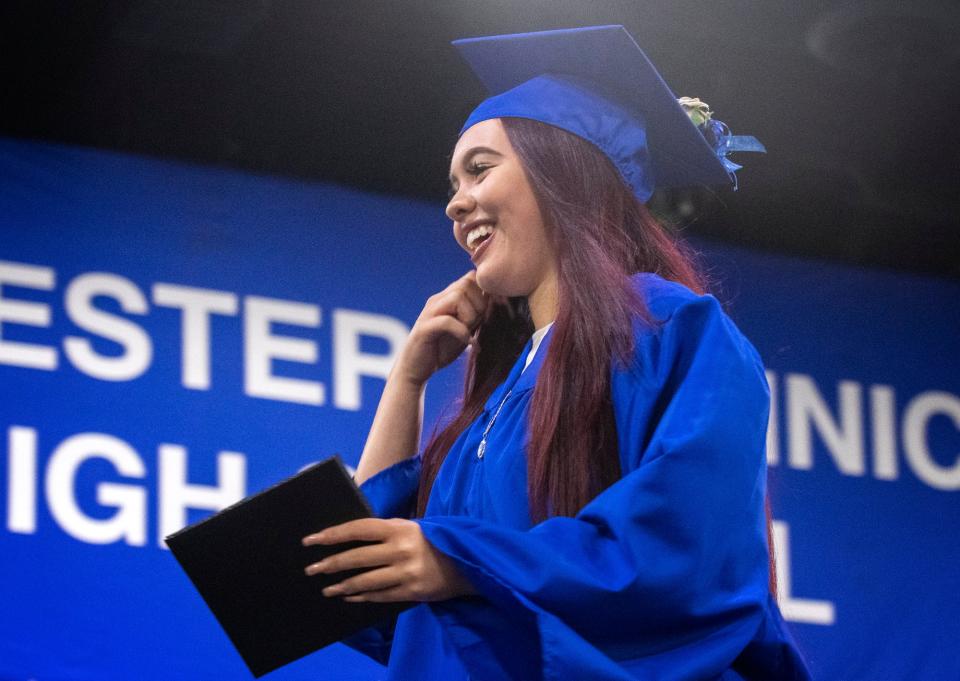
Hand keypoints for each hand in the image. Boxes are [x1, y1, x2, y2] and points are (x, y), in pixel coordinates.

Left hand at [302, 518, 476, 602]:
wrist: (467, 562)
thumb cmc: (433, 540)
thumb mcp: (411, 528)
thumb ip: (385, 532)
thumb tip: (351, 537)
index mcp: (399, 528)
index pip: (358, 529)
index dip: (333, 534)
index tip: (311, 540)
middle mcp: (401, 549)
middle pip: (357, 557)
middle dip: (330, 564)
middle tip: (312, 569)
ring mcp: (406, 572)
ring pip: (365, 581)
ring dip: (343, 586)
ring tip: (326, 588)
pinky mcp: (412, 591)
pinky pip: (380, 596)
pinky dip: (362, 597)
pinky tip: (349, 597)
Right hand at [392, 271, 487, 386]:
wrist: (415, 370)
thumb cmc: (440, 350)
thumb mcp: (463, 328)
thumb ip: (475, 313)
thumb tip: (494, 300)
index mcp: (446, 298)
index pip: (470, 278)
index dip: (483, 294)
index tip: (484, 315)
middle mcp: (436, 301)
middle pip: (466, 284)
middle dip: (478, 305)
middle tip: (476, 326)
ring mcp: (429, 313)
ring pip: (457, 297)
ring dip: (469, 317)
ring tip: (468, 333)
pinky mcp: (424, 329)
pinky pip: (447, 321)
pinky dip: (462, 332)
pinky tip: (467, 343)